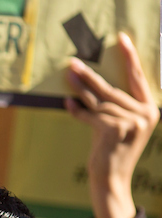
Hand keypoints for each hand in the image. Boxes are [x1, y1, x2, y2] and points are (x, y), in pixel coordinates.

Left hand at [65, 32, 159, 217]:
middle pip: (112, 88)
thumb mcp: (121, 126)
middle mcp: (144, 115)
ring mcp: (130, 123)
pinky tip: (67, 104)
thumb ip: (116, 107)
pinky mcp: (113, 130)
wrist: (112, 179)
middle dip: (91, 74)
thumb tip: (92, 83)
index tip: (120, 38)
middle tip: (74, 61)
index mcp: (151, 109)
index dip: (130, 57)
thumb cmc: (113, 150)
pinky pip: (90, 115)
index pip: (139, 78)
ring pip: (99, 101)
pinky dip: (78, 110)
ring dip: (80, 89)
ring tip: (67, 76)